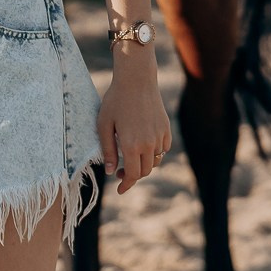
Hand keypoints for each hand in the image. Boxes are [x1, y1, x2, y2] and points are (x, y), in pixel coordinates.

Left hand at [99, 59, 171, 194]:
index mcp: (131, 145)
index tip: (120, 189)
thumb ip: (107, 150)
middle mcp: (149, 144)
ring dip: (144, 164)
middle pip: (144, 171)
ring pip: (155, 161)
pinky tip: (144, 145)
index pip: (132, 175)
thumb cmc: (115, 101)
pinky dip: (155, 152)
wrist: (136, 80)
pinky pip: (163, 148)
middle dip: (132, 175)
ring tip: (131, 157)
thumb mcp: (104, 125)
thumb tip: (110, 171)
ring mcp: (160, 136)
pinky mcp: (166, 129)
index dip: (126, 184)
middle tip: (119, 170)